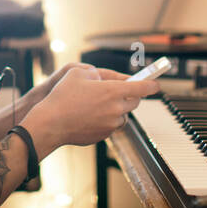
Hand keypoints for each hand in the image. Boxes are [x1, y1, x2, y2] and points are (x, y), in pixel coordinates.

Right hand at [25, 66, 160, 156]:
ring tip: (99, 104)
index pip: (142, 87)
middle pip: (135, 102)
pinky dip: (107, 120)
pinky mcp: (104, 135)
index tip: (156, 84)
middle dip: (131, 96)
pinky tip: (91, 116)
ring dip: (118, 109)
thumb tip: (102, 78)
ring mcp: (110, 124)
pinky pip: (112, 126)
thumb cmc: (62, 97)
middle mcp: (115, 109)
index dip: (152, 84)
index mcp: (112, 91)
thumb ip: (95, 72)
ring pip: (123, 115)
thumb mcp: (77, 72)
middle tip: (120, 91)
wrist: (50, 123)